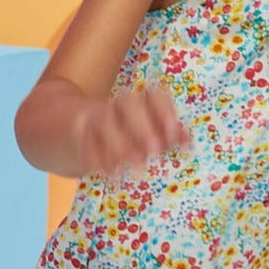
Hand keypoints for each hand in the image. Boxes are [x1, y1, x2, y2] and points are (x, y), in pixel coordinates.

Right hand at [76, 84, 192, 180]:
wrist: (82, 124)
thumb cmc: (127, 131)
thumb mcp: (150, 131)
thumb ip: (168, 135)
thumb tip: (188, 142)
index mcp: (142, 102)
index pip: (154, 96)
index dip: (165, 113)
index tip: (173, 136)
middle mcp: (120, 106)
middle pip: (129, 105)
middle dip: (143, 127)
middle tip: (155, 151)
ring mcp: (97, 116)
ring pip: (105, 120)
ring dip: (121, 142)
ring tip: (137, 163)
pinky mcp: (80, 131)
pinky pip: (87, 139)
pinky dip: (98, 157)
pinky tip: (112, 172)